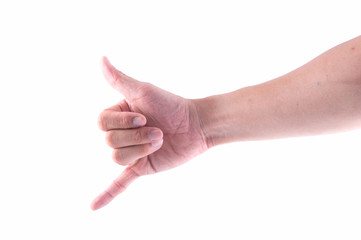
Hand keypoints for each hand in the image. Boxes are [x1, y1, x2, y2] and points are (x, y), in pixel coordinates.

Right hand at [91, 57, 207, 209]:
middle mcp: (121, 135)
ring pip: (117, 158)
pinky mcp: (141, 168)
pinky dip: (107, 194)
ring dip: (141, 150)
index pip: (102, 124)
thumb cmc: (171, 104)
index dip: (122, 123)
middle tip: (158, 131)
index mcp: (118, 116)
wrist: (196, 124)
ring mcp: (131, 153)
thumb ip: (119, 80)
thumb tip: (100, 59)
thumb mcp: (143, 90)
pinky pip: (120, 183)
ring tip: (159, 141)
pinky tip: (93, 207)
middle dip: (136, 137)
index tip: (144, 116)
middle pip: (109, 142)